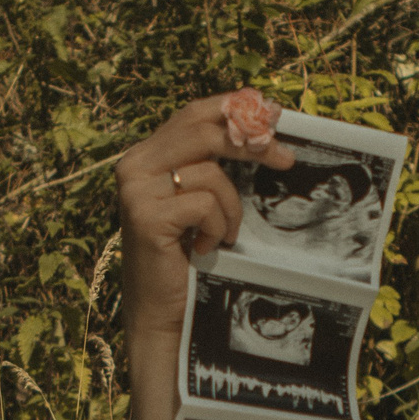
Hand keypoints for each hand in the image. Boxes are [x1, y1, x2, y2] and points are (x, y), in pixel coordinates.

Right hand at [114, 91, 294, 338]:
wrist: (160, 310)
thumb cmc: (183, 255)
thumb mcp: (194, 200)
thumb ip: (209, 165)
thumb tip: (260, 129)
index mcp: (143, 156)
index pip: (192, 114)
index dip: (234, 109)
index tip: (273, 115)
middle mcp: (134, 166)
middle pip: (203, 131)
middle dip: (250, 143)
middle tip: (285, 159)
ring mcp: (136, 191)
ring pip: (210, 173)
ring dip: (231, 207)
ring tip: (223, 234)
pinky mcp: (147, 217)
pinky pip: (205, 204)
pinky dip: (217, 227)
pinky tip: (204, 247)